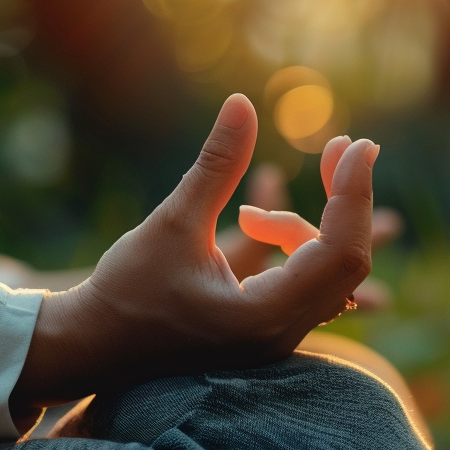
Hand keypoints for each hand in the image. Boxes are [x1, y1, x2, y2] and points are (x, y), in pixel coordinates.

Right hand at [12, 94, 376, 404]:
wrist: (91, 345)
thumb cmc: (124, 290)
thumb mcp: (173, 221)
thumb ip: (217, 165)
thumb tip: (243, 103)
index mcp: (264, 316)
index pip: (339, 250)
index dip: (354, 193)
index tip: (358, 146)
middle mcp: (282, 335)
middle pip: (347, 260)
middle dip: (345, 200)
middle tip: (341, 148)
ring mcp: (280, 338)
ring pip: (328, 269)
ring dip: (304, 226)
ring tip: (247, 216)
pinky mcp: (271, 331)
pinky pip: (311, 280)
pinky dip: (297, 245)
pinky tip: (255, 226)